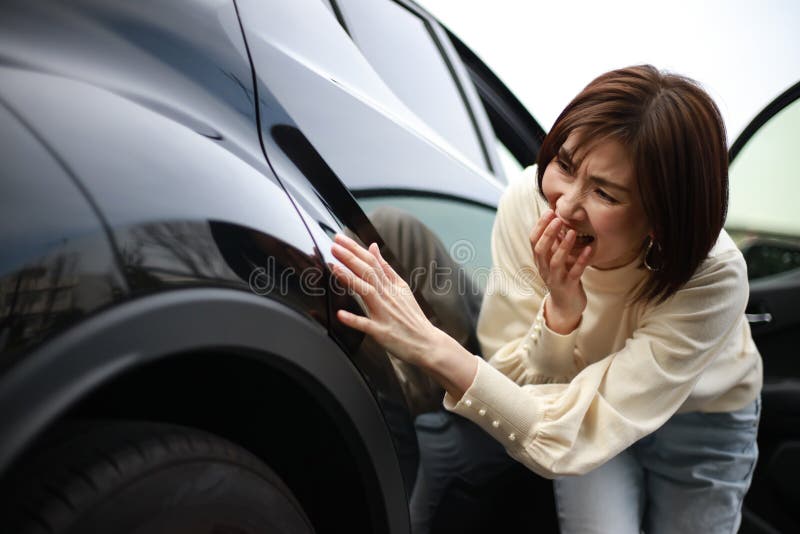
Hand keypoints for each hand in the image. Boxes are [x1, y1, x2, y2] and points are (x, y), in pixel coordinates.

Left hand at [330, 233, 476, 396]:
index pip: (371, 262)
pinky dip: (354, 320)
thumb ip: (385, 268)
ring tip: (335, 267)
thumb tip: (373, 247)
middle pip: (368, 272)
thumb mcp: (401, 288)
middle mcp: (387, 296)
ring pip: (367, 292)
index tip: (340, 238)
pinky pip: (366, 325)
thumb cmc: (412, 317)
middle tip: (334, 244)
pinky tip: (341, 314)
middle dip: (350, 257)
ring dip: (350, 279)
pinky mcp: (381, 332)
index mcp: (391, 285)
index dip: (355, 249)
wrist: (427, 343)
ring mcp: (384, 314)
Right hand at [530, 209, 592, 333]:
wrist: (566, 306)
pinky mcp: (569, 286)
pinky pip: (575, 272)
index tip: (549, 212)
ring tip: (571, 231)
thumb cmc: (562, 278)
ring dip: (563, 246)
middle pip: (541, 249)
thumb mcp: (555, 260)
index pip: (533, 241)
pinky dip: (581, 260)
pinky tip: (588, 249)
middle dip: (548, 233)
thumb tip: (557, 220)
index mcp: (540, 261)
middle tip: (557, 218)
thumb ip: (554, 244)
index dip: (539, 226)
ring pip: (555, 261)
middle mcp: (544, 269)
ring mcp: (556, 279)